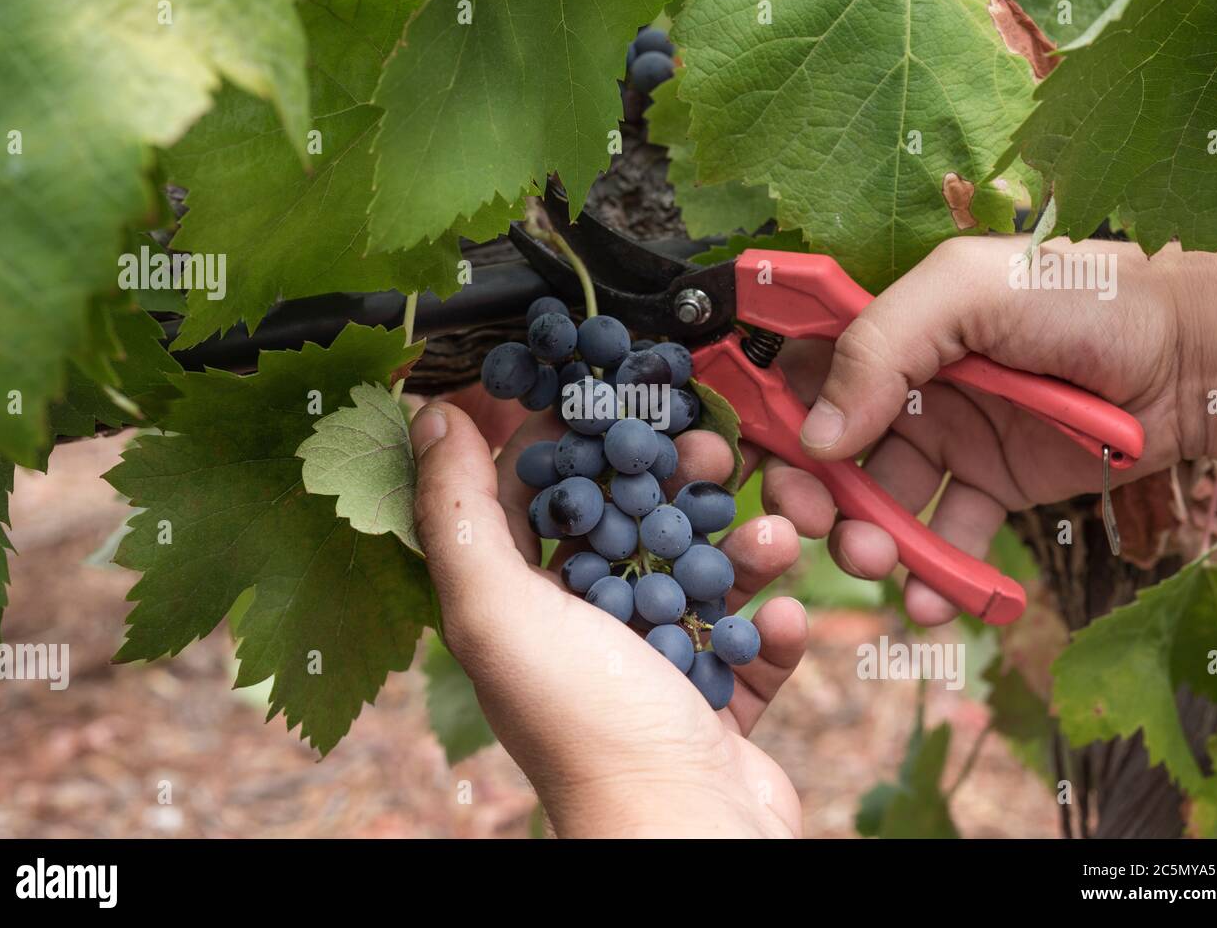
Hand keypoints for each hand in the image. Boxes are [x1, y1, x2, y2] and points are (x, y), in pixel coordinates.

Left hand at [410, 401, 807, 836]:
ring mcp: (652, 667)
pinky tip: (789, 614)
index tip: (606, 383)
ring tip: (772, 532)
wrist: (688, 833)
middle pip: (628, 524)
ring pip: (699, 576)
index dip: (565, 434)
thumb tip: (428, 415)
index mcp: (519, 606)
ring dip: (740, 549)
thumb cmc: (587, 723)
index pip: (532, 495)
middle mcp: (581, 631)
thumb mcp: (500, 611)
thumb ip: (458, 512)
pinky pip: (748, 644)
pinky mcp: (713, 700)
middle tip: (708, 447)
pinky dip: (774, 626)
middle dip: (671, 480)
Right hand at [759, 234, 1216, 624]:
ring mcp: (946, 440)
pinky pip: (944, 538)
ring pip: (876, 501)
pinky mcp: (990, 487)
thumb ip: (882, 346)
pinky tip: (930, 599)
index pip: (801, 368)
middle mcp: (907, 386)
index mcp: (890, 327)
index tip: (746, 455)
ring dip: (861, 538)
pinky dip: (931, 576)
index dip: (766, 412)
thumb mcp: (968, 292)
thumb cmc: (1082, 300)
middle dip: (808, 490)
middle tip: (809, 519)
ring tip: (874, 559)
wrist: (1190, 358)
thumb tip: (818, 434)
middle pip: (826, 447)